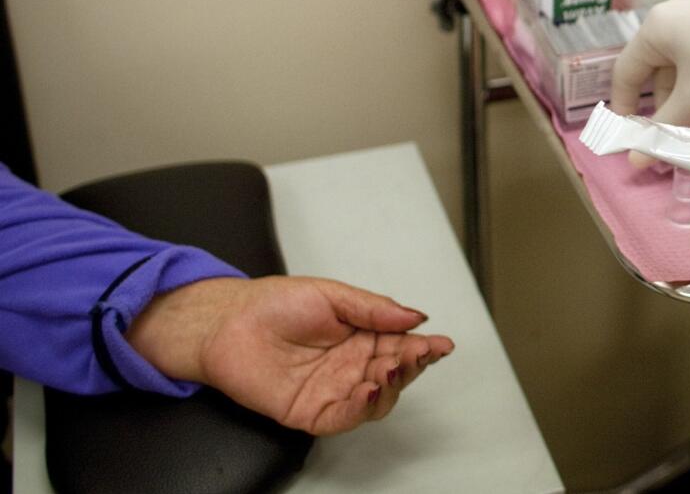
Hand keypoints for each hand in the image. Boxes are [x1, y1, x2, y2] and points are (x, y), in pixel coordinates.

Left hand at [128, 276, 452, 434]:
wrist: (226, 323)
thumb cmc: (272, 304)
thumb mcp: (332, 294)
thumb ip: (374, 309)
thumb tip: (415, 317)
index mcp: (361, 337)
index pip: (402, 346)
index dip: (424, 347)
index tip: (441, 343)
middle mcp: (351, 366)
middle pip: (396, 374)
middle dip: (412, 366)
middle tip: (416, 353)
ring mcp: (333, 390)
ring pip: (377, 400)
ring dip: (391, 387)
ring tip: (391, 369)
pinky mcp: (311, 411)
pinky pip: (344, 417)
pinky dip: (362, 408)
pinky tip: (370, 389)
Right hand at [609, 0, 689, 132]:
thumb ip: (665, 128)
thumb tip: (636, 159)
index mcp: (657, 26)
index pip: (626, 72)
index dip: (625, 108)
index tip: (633, 136)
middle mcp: (674, 12)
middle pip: (661, 73)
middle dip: (676, 111)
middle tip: (688, 139)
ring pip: (688, 67)